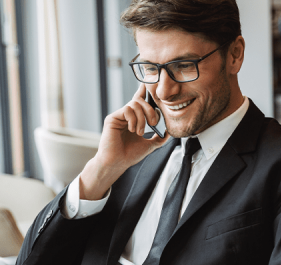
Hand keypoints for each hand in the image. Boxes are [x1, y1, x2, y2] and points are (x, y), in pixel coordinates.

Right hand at [80, 83, 169, 199]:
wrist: (117, 163)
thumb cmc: (130, 155)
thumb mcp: (150, 145)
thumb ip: (159, 138)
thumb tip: (169, 132)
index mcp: (134, 119)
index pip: (139, 101)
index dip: (143, 92)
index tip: (148, 85)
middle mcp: (126, 116)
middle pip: (140, 101)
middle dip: (150, 110)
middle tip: (153, 123)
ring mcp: (118, 116)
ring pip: (134, 105)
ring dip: (142, 119)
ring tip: (140, 132)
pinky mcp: (112, 118)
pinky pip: (127, 110)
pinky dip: (133, 120)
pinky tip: (132, 130)